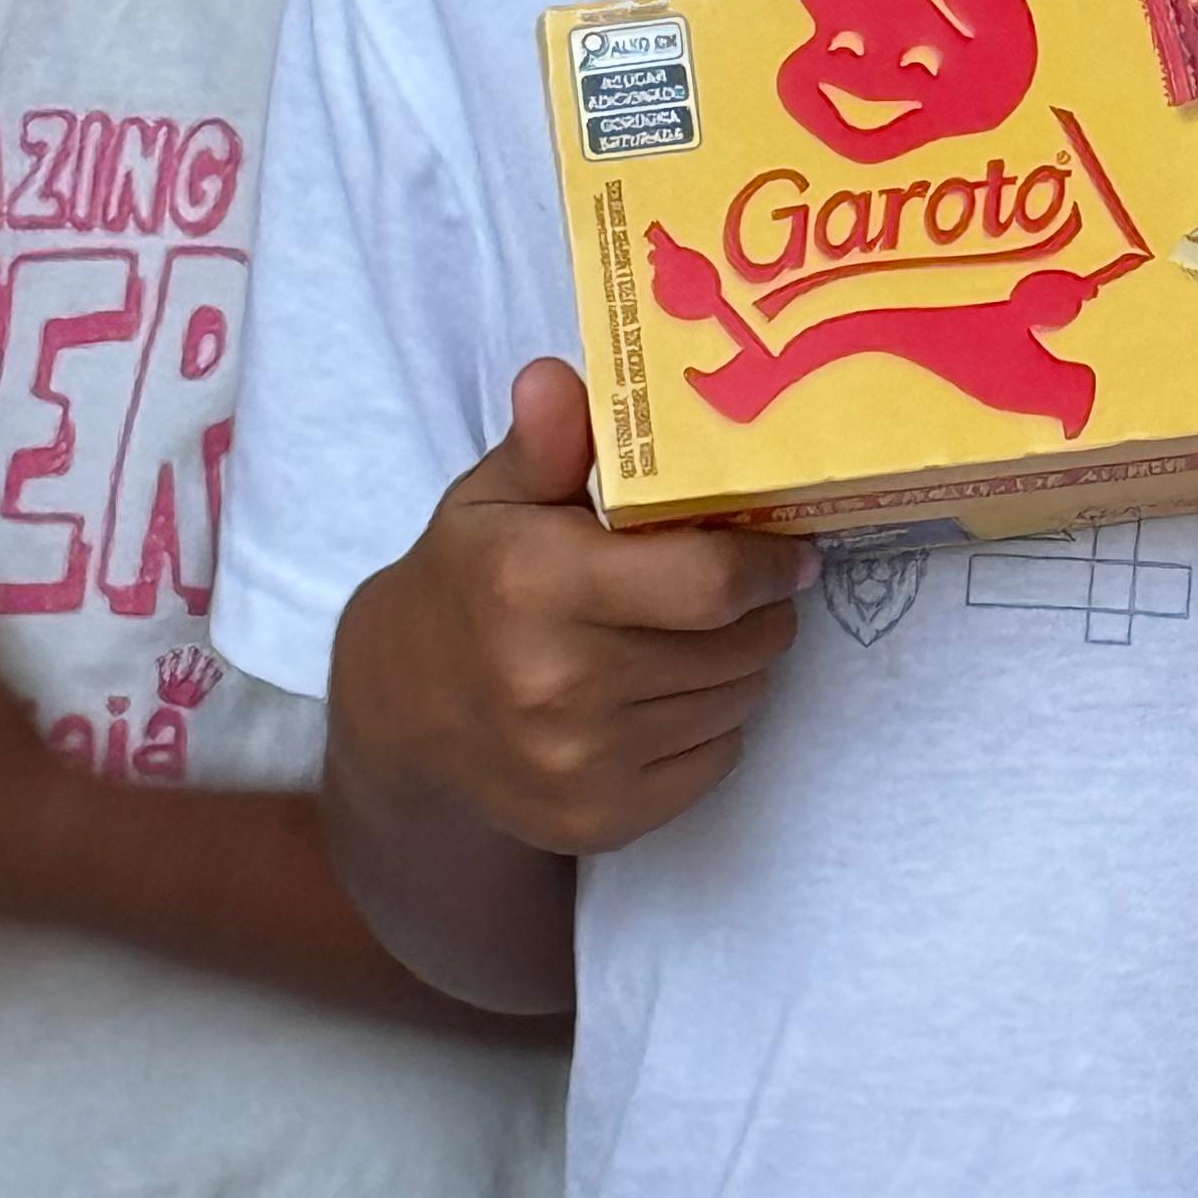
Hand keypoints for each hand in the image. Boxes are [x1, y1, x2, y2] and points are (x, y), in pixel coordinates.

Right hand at [332, 361, 811, 859]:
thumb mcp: (493, 500)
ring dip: (743, 665)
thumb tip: (557, 377)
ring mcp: (580, 763)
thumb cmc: (470, 586)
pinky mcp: (602, 820)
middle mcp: (558, 683)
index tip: (793, 552)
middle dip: (763, 612)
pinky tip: (676, 693)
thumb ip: (544, 441)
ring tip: (712, 635)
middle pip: (737, 646)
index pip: (709, 583)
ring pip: (736, 702)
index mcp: (538, 586)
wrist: (404, 716)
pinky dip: (715, 723)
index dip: (769, 567)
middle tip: (755, 589)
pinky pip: (716, 759)